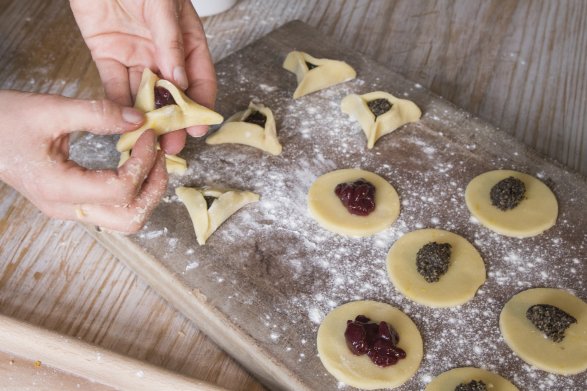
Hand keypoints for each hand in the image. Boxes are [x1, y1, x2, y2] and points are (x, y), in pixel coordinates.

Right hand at [0, 90, 167, 232]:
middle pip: (130, 219)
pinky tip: (135, 163)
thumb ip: (98, 113)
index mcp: (59, 188)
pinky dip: (133, 190)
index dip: (143, 163)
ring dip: (147, 192)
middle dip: (154, 187)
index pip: (120, 190)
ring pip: (126, 220)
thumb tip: (139, 119)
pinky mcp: (73, 203)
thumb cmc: (4, 121)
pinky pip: (114, 208)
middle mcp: (66, 208)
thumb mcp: (51, 109)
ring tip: (151, 159)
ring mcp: (70, 210)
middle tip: (159, 154)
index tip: (149, 136)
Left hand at [69, 0, 216, 153]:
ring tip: (148, 140)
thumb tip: (179, 81)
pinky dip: (118, 104)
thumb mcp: (163, 5)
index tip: (199, 127)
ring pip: (145, 94)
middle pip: (173, 93)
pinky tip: (122, 122)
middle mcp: (164, 53)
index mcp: (186, 40)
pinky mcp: (108, 55)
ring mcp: (137, 55)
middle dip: (174, 120)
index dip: (201, 104)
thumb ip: (171, 42)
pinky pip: (115, 84)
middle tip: (173, 144)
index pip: (200, 78)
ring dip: (147, 118)